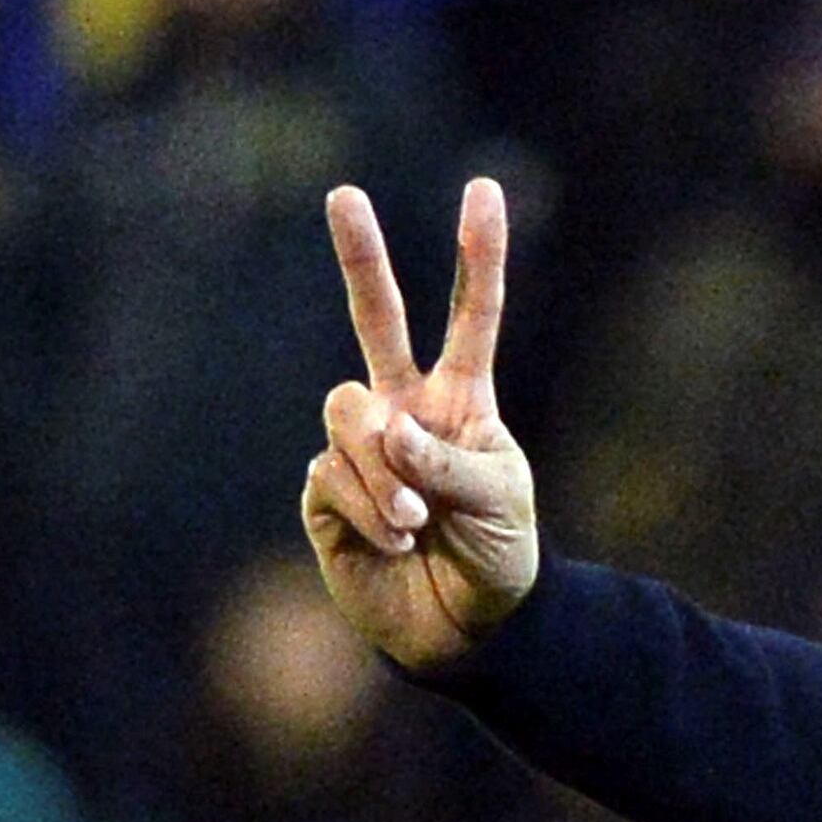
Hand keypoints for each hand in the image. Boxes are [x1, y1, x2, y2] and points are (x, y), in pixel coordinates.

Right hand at [303, 178, 539, 665]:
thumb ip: (444, 461)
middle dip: (360, 256)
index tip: (482, 190)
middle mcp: (404, 410)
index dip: (477, 256)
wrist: (465, 631)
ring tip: (414, 523)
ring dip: (381, 470)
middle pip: (375, 319)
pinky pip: (331, 475)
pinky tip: (393, 542)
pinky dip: (367, 510)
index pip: (471, 316)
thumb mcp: (496, 502)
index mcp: (460, 401)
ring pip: (346, 413)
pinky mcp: (325, 491)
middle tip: (345, 195)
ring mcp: (361, 448)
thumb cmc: (496, 558)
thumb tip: (385, 428)